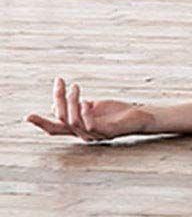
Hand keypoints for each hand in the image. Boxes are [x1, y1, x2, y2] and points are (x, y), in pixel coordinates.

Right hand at [25, 76, 150, 142]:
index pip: (55, 128)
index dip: (40, 123)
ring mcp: (94, 134)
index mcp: (78, 128)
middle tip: (60, 82)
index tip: (27, 116)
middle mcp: (83, 133)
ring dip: (72, 101)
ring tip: (75, 87)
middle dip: (57, 101)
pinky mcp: (106, 132)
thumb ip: (75, 106)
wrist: (139, 117)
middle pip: (60, 121)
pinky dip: (85, 112)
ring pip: (73, 121)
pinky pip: (90, 125)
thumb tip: (55, 103)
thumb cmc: (115, 113)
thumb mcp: (92, 107)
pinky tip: (87, 102)